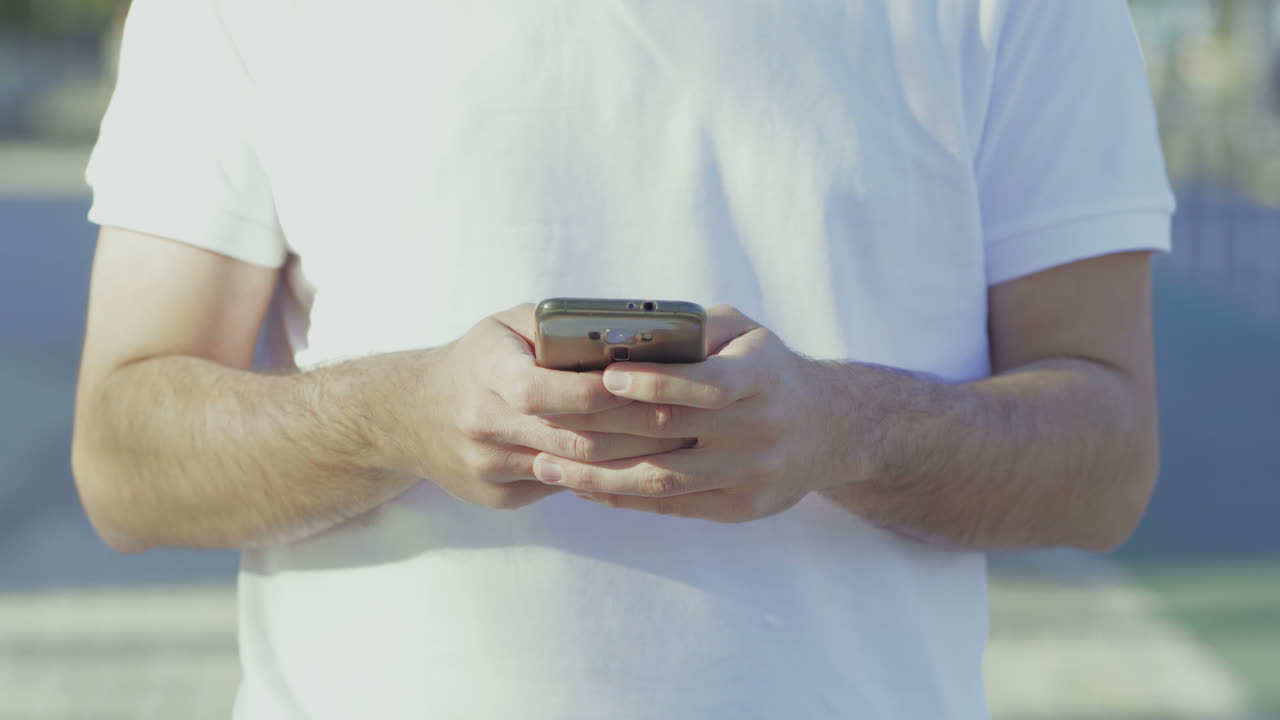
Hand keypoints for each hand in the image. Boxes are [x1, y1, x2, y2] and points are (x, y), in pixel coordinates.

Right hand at [383, 304, 692, 509]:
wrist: (408, 414)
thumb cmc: (476, 359)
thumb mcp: (506, 326)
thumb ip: (558, 327)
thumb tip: (628, 336)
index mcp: (488, 375)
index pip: (553, 391)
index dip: (608, 393)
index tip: (657, 386)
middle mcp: (485, 425)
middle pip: (576, 437)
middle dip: (638, 431)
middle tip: (692, 422)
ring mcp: (490, 468)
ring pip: (574, 469)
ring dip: (630, 460)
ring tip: (678, 446)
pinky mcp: (498, 497)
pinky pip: (560, 487)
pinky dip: (602, 477)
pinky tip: (640, 466)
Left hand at [533, 306, 833, 521]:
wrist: (830, 428)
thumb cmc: (768, 368)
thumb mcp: (746, 333)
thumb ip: (695, 329)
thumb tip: (627, 334)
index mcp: (761, 377)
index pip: (705, 384)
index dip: (654, 383)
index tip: (604, 377)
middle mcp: (759, 428)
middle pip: (671, 433)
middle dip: (601, 428)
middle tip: (544, 419)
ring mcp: (751, 473)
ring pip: (663, 479)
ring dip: (598, 476)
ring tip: (547, 466)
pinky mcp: (742, 507)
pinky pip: (672, 506)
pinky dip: (623, 498)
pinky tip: (582, 488)